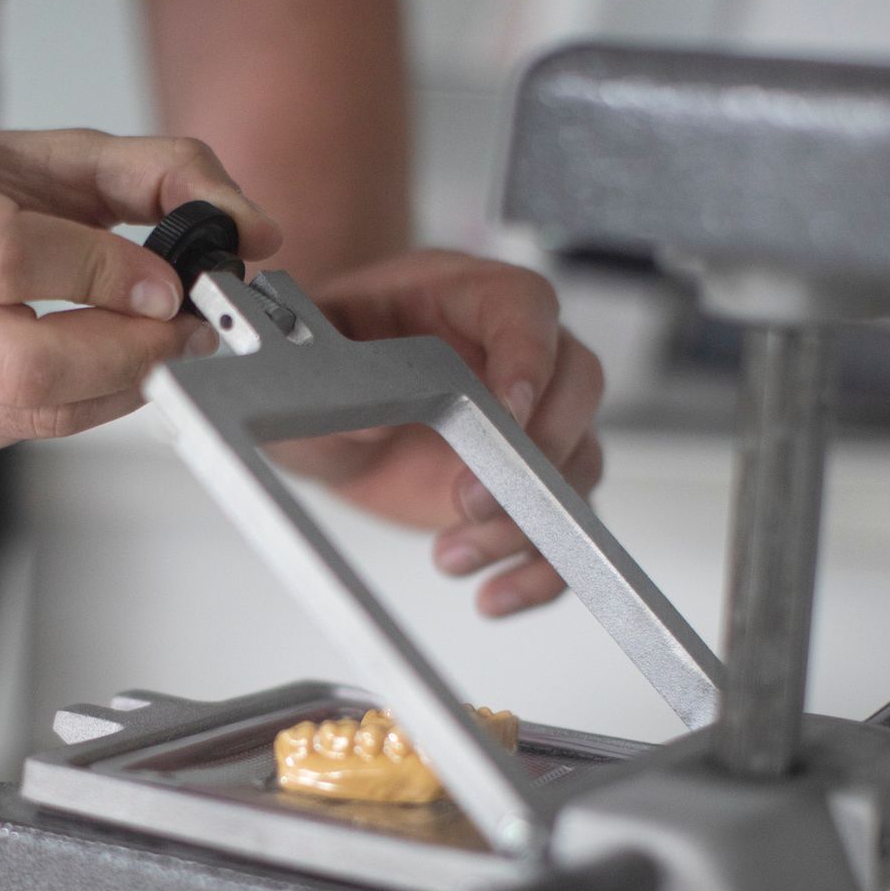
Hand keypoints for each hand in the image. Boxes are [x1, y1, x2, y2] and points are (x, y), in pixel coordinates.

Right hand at [0, 128, 279, 457]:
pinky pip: (26, 434)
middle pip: (19, 362)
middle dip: (128, 353)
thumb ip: (164, 172)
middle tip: (185, 332)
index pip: (5, 255)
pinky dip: (91, 405)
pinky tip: (110, 369)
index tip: (167, 282)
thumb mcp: (54, 155)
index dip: (102, 276)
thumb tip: (254, 230)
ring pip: (30, 413)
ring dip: (120, 387)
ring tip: (161, 348)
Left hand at [274, 250, 604, 617]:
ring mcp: (535, 422)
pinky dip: (541, 571)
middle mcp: (521, 354)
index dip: (528, 356)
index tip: (507, 409)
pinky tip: (495, 594)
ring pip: (575, 466)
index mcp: (473, 296)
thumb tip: (371, 419)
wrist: (335, 402)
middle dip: (534, 451)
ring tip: (449, 554)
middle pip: (576, 387)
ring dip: (524, 521)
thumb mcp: (312, 360)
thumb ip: (334, 385)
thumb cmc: (333, 354)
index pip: (526, 308)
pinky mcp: (529, 487)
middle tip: (469, 499)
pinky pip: (562, 530)